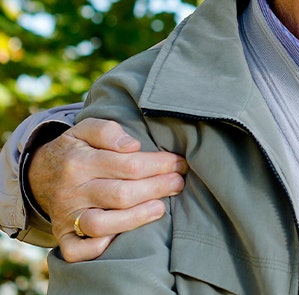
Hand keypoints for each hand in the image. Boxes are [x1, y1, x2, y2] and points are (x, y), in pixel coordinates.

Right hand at [29, 118, 186, 261]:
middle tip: (178, 183)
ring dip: (135, 218)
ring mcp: (66, 216)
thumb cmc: (76, 151)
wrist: (37, 174)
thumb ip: (107, 130)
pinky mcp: (62, 235)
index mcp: (79, 162)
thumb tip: (132, 145)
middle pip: (120, 195)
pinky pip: (75, 251)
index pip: (128, 165)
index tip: (179, 163)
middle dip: (156, 189)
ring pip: (101, 224)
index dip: (160, 164)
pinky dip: (96, 249)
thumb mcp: (84, 130)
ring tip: (160, 208)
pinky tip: (120, 239)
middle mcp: (71, 191)